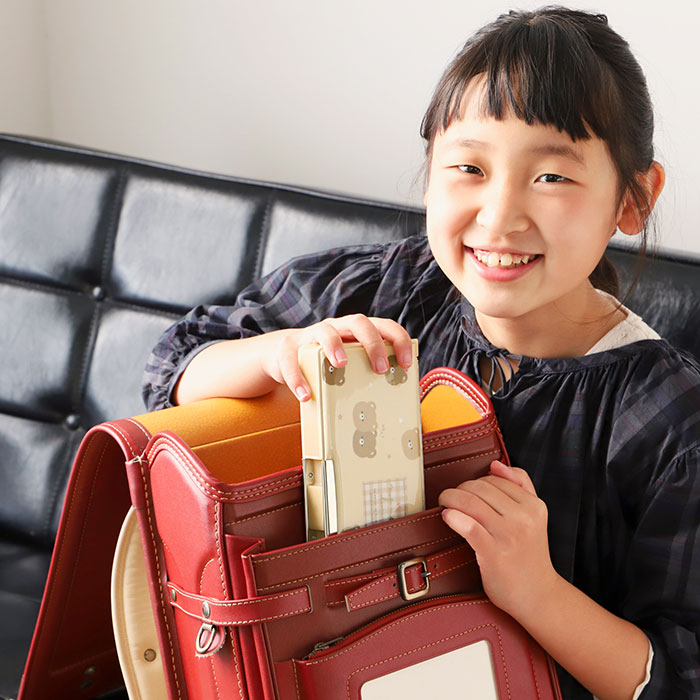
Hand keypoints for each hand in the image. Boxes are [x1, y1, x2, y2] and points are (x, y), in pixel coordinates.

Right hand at [262, 314, 412, 400]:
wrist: (283, 356)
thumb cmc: (325, 364)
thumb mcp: (347, 365)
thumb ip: (364, 374)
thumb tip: (390, 406)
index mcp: (356, 331)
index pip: (383, 325)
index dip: (398, 340)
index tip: (406, 363)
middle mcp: (336, 327)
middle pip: (358, 322)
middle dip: (372, 343)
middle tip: (378, 368)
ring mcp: (312, 335)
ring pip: (325, 331)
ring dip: (334, 346)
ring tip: (341, 365)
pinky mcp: (288, 348)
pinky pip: (291, 361)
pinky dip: (298, 378)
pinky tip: (305, 395)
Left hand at [438, 460, 557, 619]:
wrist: (538, 596)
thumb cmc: (529, 555)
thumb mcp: (534, 516)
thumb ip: (520, 485)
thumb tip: (496, 464)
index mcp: (534, 505)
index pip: (495, 480)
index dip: (474, 481)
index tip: (465, 489)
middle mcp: (524, 518)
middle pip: (481, 488)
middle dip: (460, 488)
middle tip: (450, 495)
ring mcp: (509, 535)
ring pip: (471, 502)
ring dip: (451, 498)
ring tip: (445, 502)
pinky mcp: (494, 553)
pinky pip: (468, 526)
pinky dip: (453, 516)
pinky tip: (447, 516)